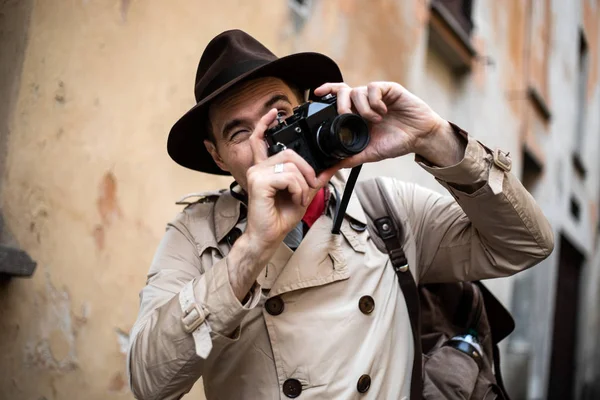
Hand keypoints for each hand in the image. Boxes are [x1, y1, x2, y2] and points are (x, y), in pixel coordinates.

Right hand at [226, 109, 340, 300]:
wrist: (269, 236)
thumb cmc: (280, 217)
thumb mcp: (303, 193)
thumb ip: (314, 178)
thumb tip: (332, 166)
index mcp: (264, 168)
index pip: (260, 139)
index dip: (265, 123)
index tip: (275, 112)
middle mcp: (257, 167)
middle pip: (289, 153)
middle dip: (306, 169)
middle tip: (309, 187)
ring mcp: (256, 173)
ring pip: (291, 165)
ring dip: (303, 184)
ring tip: (299, 198)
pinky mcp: (258, 182)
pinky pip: (288, 177)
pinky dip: (297, 189)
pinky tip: (294, 199)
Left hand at [314, 82, 463, 167]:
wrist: (420, 137)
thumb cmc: (396, 142)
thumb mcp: (368, 153)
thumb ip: (348, 159)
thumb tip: (329, 170)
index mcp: (357, 114)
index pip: (337, 98)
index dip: (327, 92)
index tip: (316, 94)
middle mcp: (364, 102)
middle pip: (343, 91)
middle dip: (341, 104)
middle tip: (347, 116)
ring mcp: (376, 95)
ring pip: (357, 91)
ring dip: (362, 108)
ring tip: (375, 120)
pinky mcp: (389, 89)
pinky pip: (373, 88)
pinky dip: (375, 102)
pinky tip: (383, 112)